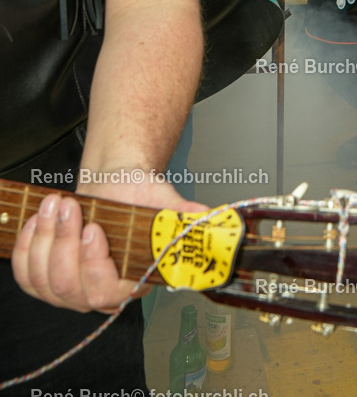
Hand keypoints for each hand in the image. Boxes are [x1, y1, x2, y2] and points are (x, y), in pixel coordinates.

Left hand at [11, 177, 205, 312]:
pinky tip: (40, 219)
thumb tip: (208, 218)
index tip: (92, 229)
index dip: (93, 265)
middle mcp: (99, 294)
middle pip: (68, 287)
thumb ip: (183, 214)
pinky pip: (26, 274)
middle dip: (62, 243)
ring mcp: (70, 290)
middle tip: (69, 206)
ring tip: (56, 204)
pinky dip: (28, 244)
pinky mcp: (46, 279)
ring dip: (44, 238)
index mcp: (131, 281)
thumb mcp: (164, 201)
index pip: (105, 291)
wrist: (115, 184)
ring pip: (44, 280)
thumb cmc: (138, 194)